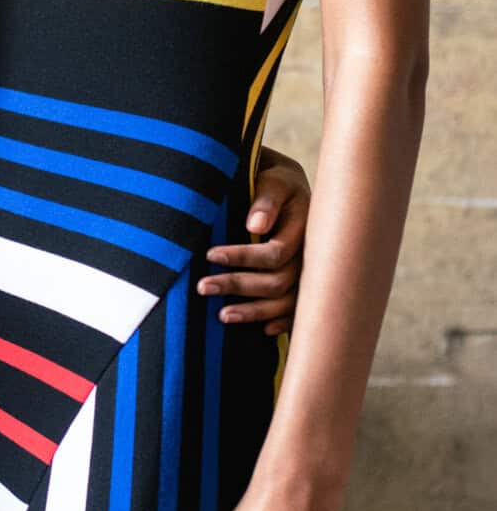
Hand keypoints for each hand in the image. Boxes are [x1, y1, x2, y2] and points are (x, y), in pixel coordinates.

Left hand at [198, 147, 310, 334]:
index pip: (274, 254)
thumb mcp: (272, 179)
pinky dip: (281, 323)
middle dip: (238, 286)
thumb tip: (256, 225)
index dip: (242, 258)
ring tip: (221, 316)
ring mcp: (308, 272)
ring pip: (286, 302)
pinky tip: (262, 331)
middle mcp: (309, 255)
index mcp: (304, 229)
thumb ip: (266, 199)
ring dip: (254, 312)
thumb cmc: (274, 179)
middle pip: (278, 282)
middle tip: (202, 287)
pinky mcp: (304, 284)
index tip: (210, 256)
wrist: (286, 183)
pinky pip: (298, 312)